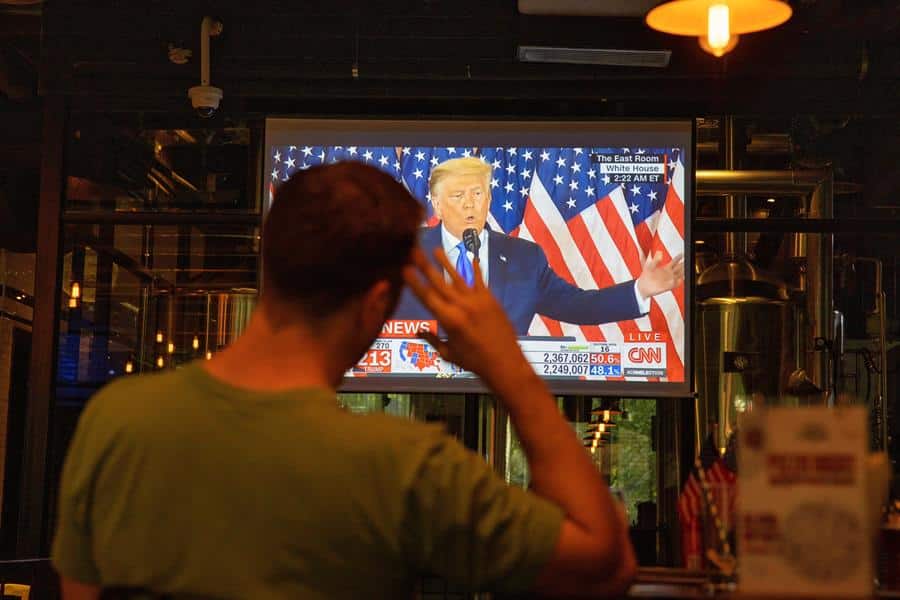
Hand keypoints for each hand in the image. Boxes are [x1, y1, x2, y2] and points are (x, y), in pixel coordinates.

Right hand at [403, 248, 534, 388]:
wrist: (505, 363)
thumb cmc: (474, 362)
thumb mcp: (449, 353)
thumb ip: (432, 339)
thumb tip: (417, 331)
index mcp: (448, 320)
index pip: (427, 297)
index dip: (414, 282)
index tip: (404, 269)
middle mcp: (461, 306)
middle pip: (439, 282)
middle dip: (425, 266)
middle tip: (414, 251)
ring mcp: (477, 301)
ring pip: (458, 277)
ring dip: (446, 262)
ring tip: (436, 249)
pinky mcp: (490, 300)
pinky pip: (480, 281)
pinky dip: (475, 269)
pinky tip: (471, 258)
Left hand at [636, 251, 684, 299]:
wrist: (642, 287)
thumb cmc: (646, 277)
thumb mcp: (650, 266)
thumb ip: (655, 260)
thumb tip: (659, 252)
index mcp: (666, 268)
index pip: (675, 261)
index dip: (679, 257)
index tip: (683, 254)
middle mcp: (669, 274)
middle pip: (679, 268)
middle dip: (683, 264)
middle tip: (687, 261)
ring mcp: (669, 280)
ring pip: (679, 275)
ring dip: (682, 272)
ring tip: (686, 269)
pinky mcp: (668, 286)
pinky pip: (675, 283)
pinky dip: (677, 281)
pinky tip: (678, 279)